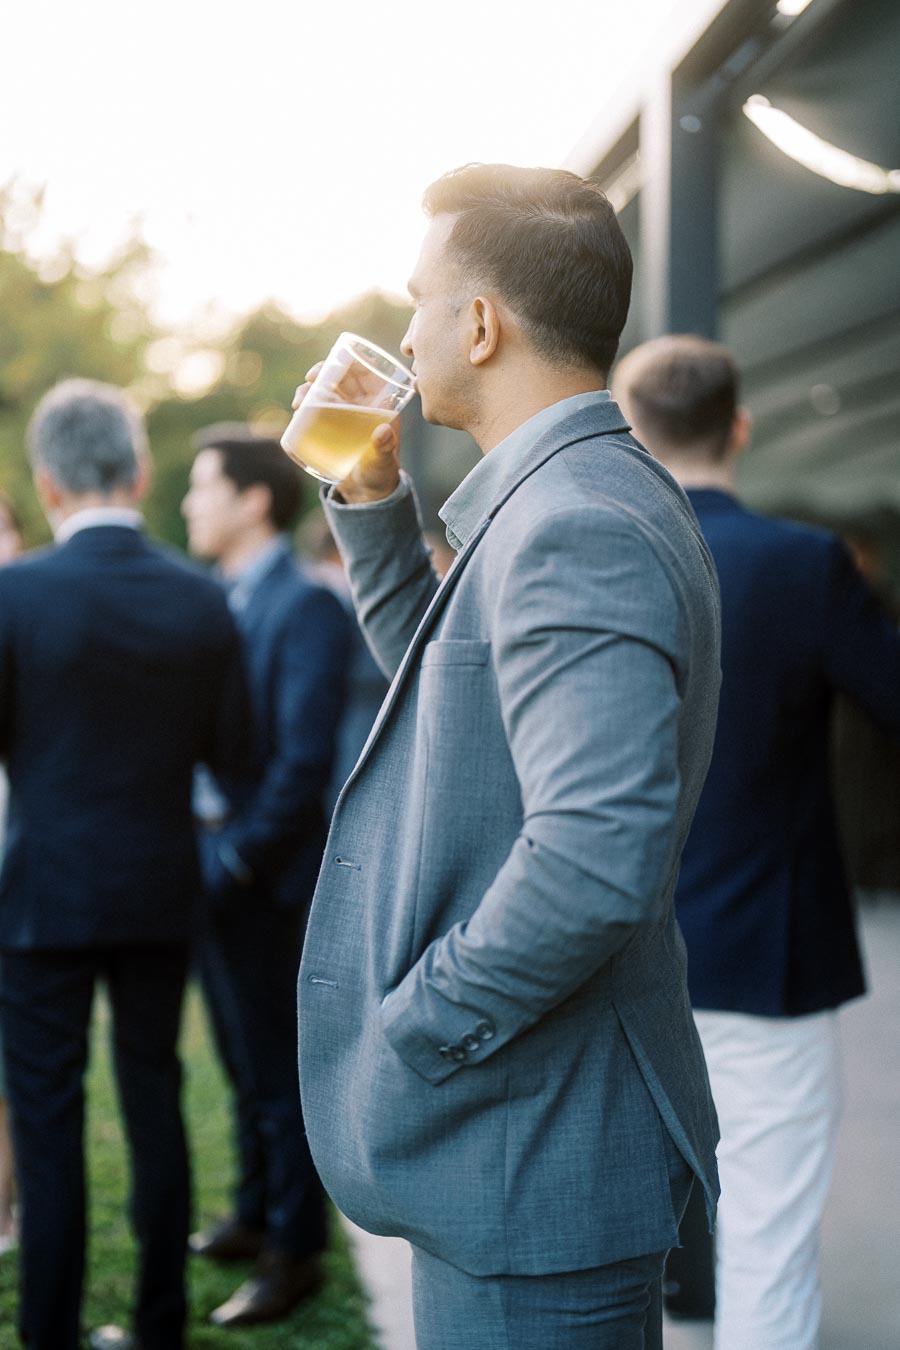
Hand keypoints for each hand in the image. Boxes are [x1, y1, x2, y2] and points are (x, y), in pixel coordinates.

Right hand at [294, 364, 401, 503]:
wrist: (366, 492)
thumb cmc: (381, 473)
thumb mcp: (383, 461)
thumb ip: (385, 448)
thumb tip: (382, 432)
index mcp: (379, 403)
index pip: (365, 372)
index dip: (349, 362)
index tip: (332, 365)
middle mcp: (360, 404)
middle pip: (339, 378)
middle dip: (321, 373)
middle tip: (309, 382)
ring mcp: (343, 415)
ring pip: (323, 392)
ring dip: (308, 390)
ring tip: (298, 402)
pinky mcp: (329, 427)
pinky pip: (314, 410)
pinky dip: (304, 407)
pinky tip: (297, 411)